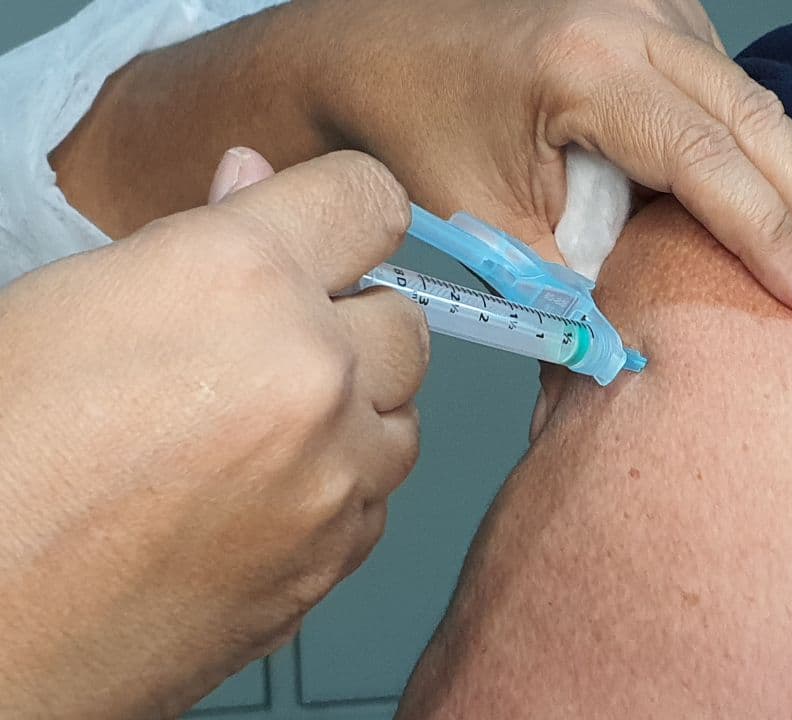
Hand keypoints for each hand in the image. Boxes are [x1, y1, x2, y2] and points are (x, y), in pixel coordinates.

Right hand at [0, 150, 427, 718]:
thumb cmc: (1, 459)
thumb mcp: (74, 302)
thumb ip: (195, 236)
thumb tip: (256, 179)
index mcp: (237, 279)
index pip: (366, 198)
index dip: (344, 210)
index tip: (334, 228)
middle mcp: (310, 371)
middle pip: (402, 317)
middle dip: (347, 324)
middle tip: (267, 349)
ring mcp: (335, 473)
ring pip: (401, 411)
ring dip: (350, 411)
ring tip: (252, 432)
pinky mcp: (338, 556)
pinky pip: (377, 495)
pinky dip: (338, 488)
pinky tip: (257, 496)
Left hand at [303, 0, 791, 317]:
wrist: (376, 46)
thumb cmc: (417, 127)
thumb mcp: (488, 219)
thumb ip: (574, 282)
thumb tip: (643, 348)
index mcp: (590, 67)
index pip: (712, 162)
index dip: (775, 238)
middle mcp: (635, 21)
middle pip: (764, 125)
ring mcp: (653, 9)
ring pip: (760, 106)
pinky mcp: (659, 16)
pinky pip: (733, 91)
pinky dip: (770, 151)